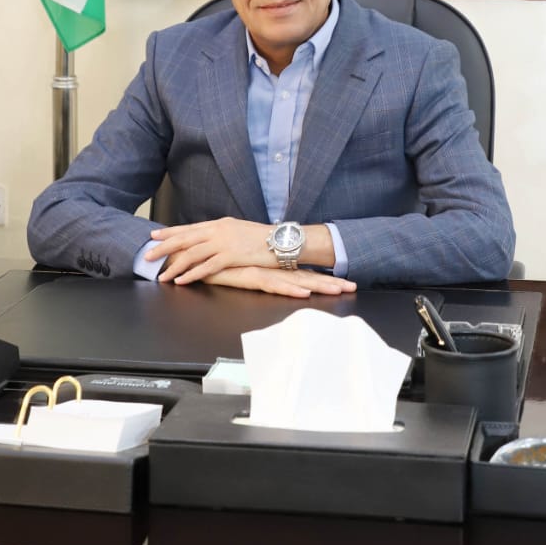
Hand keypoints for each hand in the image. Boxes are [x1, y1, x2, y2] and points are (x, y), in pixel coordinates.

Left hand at [146, 217, 273, 283]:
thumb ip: (222, 234)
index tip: (154, 235)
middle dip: (164, 247)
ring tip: (161, 275)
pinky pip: (206, 267)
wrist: (281, 240)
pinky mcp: (230, 256)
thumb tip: (209, 240)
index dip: (170, 232)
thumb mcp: (239, 230)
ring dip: (174, 266)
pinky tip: (181, 280)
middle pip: (185, 239)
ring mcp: (223, 243)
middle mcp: (218, 231)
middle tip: (147, 255)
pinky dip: (191, 274)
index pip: (189, 227)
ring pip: (192, 254)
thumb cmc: (262, 238)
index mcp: (219, 223)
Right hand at [202, 265, 355, 298]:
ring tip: (338, 289)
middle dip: (330, 282)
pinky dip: (289, 289)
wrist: (192, 252)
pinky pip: (273, 284)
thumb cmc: (215, 261)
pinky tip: (303, 293)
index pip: (302, 272)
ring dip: (318, 285)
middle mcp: (270, 267)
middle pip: (306, 276)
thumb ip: (253, 272)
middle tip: (353, 286)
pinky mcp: (248, 276)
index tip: (344, 281)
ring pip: (295, 280)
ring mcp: (261, 271)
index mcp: (271, 266)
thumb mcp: (239, 269)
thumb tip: (269, 276)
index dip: (323, 276)